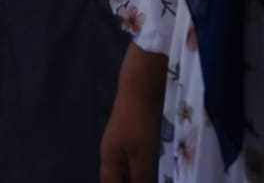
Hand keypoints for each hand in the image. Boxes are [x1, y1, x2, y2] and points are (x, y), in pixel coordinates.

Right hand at [99, 45, 166, 182]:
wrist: (139, 90)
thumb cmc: (138, 124)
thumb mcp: (141, 155)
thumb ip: (140, 178)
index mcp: (109, 160)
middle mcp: (111, 154)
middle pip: (117, 180)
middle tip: (146, 181)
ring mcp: (120, 145)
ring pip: (126, 171)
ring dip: (136, 179)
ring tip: (151, 178)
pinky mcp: (131, 138)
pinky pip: (134, 162)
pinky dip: (141, 171)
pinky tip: (153, 173)